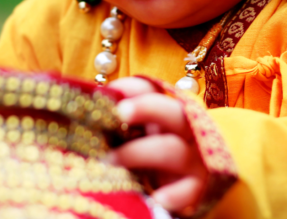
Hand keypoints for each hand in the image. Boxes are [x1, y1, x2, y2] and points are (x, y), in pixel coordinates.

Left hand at [108, 77, 207, 213]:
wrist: (192, 187)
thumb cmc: (157, 160)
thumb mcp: (142, 137)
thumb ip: (123, 126)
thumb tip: (88, 114)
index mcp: (167, 115)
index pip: (154, 91)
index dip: (132, 88)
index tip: (106, 93)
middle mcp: (184, 132)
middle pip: (173, 112)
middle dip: (147, 107)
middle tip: (120, 112)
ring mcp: (194, 160)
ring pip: (172, 150)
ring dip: (139, 153)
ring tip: (111, 161)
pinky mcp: (198, 189)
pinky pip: (190, 190)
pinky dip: (175, 194)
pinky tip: (158, 198)